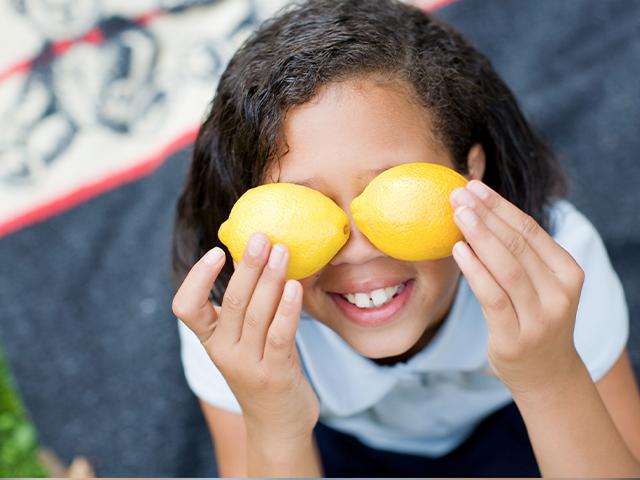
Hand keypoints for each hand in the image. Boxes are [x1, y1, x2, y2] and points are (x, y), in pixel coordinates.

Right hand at [172, 232, 319, 445]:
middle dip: (247, 266)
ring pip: (256, 314)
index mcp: (211, 340)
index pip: (186, 308)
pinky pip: (280, 335)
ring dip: (270, 279)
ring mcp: (248, 365)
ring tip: (282, 251)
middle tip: (262, 237)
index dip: (197, 278)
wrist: (277, 425)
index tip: (217, 251)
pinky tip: (295, 286)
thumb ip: (249, 305)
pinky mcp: (274, 375)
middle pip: (231, 302)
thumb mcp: (247, 339)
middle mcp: (223, 352)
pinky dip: (287, 308)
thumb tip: (257, 255)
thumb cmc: (264, 371)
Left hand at [449, 181, 584, 398]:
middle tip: (458, 194)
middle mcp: (559, 293)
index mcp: (568, 272)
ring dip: (480, 236)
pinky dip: (475, 271)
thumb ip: (520, 255)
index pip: (531, 230)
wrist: (546, 374)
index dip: (500, 206)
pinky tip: (458, 250)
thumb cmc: (535, 319)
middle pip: (518, 244)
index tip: (474, 186)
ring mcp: (540, 317)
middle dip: (486, 215)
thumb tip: (479, 212)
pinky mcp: (515, 337)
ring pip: (507, 268)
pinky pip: (492, 297)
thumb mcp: (540, 284)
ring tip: (457, 214)